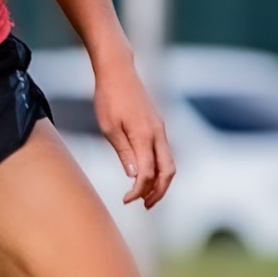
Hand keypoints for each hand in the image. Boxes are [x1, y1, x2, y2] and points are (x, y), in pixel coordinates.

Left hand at [93, 56, 175, 207]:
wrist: (118, 71)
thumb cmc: (109, 97)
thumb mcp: (109, 128)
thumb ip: (124, 152)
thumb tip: (136, 176)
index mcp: (144, 135)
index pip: (148, 173)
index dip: (139, 190)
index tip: (126, 200)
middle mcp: (158, 133)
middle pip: (168, 172)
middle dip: (158, 192)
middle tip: (143, 205)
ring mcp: (160, 129)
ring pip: (169, 163)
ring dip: (160, 182)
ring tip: (145, 196)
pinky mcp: (157, 125)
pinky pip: (164, 153)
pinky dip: (159, 169)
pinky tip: (146, 175)